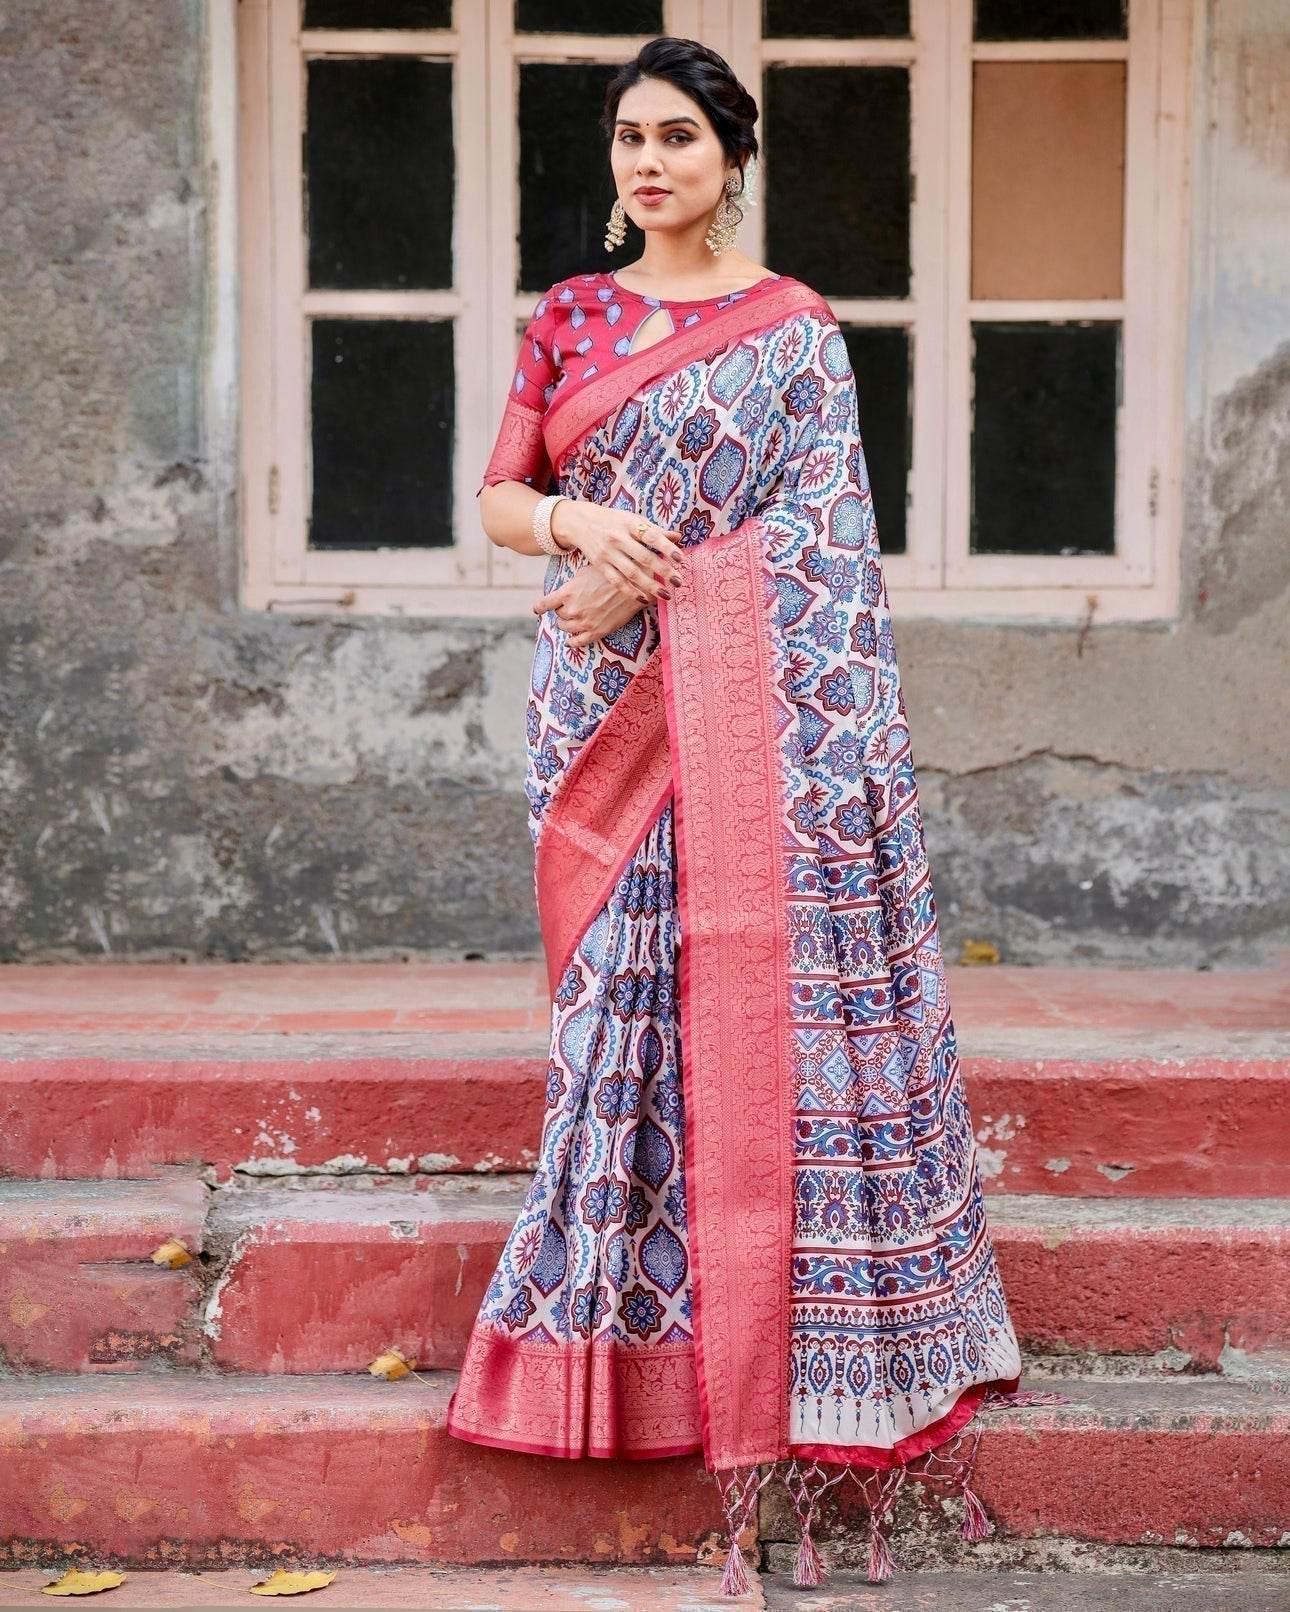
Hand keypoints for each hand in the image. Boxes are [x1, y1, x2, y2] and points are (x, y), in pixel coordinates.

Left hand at [533, 561, 652, 647]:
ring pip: (565, 627)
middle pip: (558, 614)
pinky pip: (578, 642)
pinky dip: (572, 642)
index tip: (538, 609)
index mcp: (568, 592)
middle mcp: (573, 609)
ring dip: (566, 624)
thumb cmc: (610, 575)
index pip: (545, 604)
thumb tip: (565, 590)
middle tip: (569, 606)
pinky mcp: (596, 632)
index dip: (540, 607)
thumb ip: (572, 584)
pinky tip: (570, 642)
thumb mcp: (585, 573)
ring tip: (572, 620)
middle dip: (562, 610)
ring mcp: (584, 622)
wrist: (632, 586)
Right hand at [551, 500, 684, 603]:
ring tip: (665, 594)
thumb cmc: (614, 521)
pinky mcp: (600, 565)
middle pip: (644, 557)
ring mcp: (608, 553)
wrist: (581, 522)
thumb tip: (678, 537)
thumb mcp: (633, 519)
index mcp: (629, 524)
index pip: (651, 536)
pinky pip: (617, 581)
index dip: (666, 547)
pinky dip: (630, 591)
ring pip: (631, 572)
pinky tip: (644, 598)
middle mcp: (618, 538)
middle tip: (679, 582)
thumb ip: (655, 529)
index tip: (680, 559)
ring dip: (650, 585)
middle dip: (663, 570)